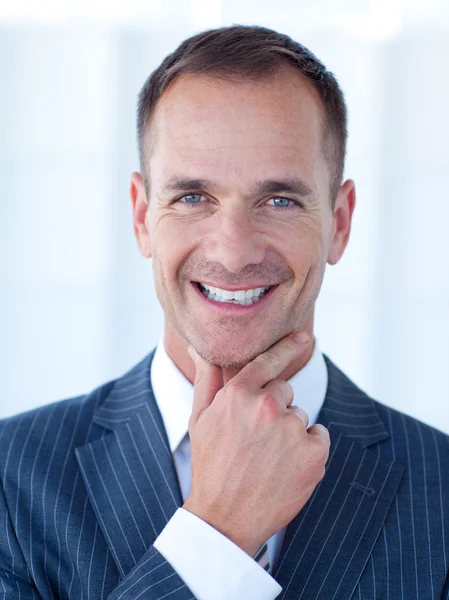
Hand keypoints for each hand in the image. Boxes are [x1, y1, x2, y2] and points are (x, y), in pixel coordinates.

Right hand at [183, 331, 329, 556]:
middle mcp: (267, 406)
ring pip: (300, 417)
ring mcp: (292, 430)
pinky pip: (319, 436)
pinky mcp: (314, 453)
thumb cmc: (211, 464)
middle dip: (274, 409)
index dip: (287, 346)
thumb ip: (207, 379)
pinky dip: (309, 450)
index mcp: (238, 394)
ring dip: (290, 432)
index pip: (268, 361)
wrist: (226, 517)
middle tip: (256, 439)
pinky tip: (287, 467)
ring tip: (268, 458)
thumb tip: (202, 348)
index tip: (304, 336)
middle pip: (285, 392)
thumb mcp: (200, 419)